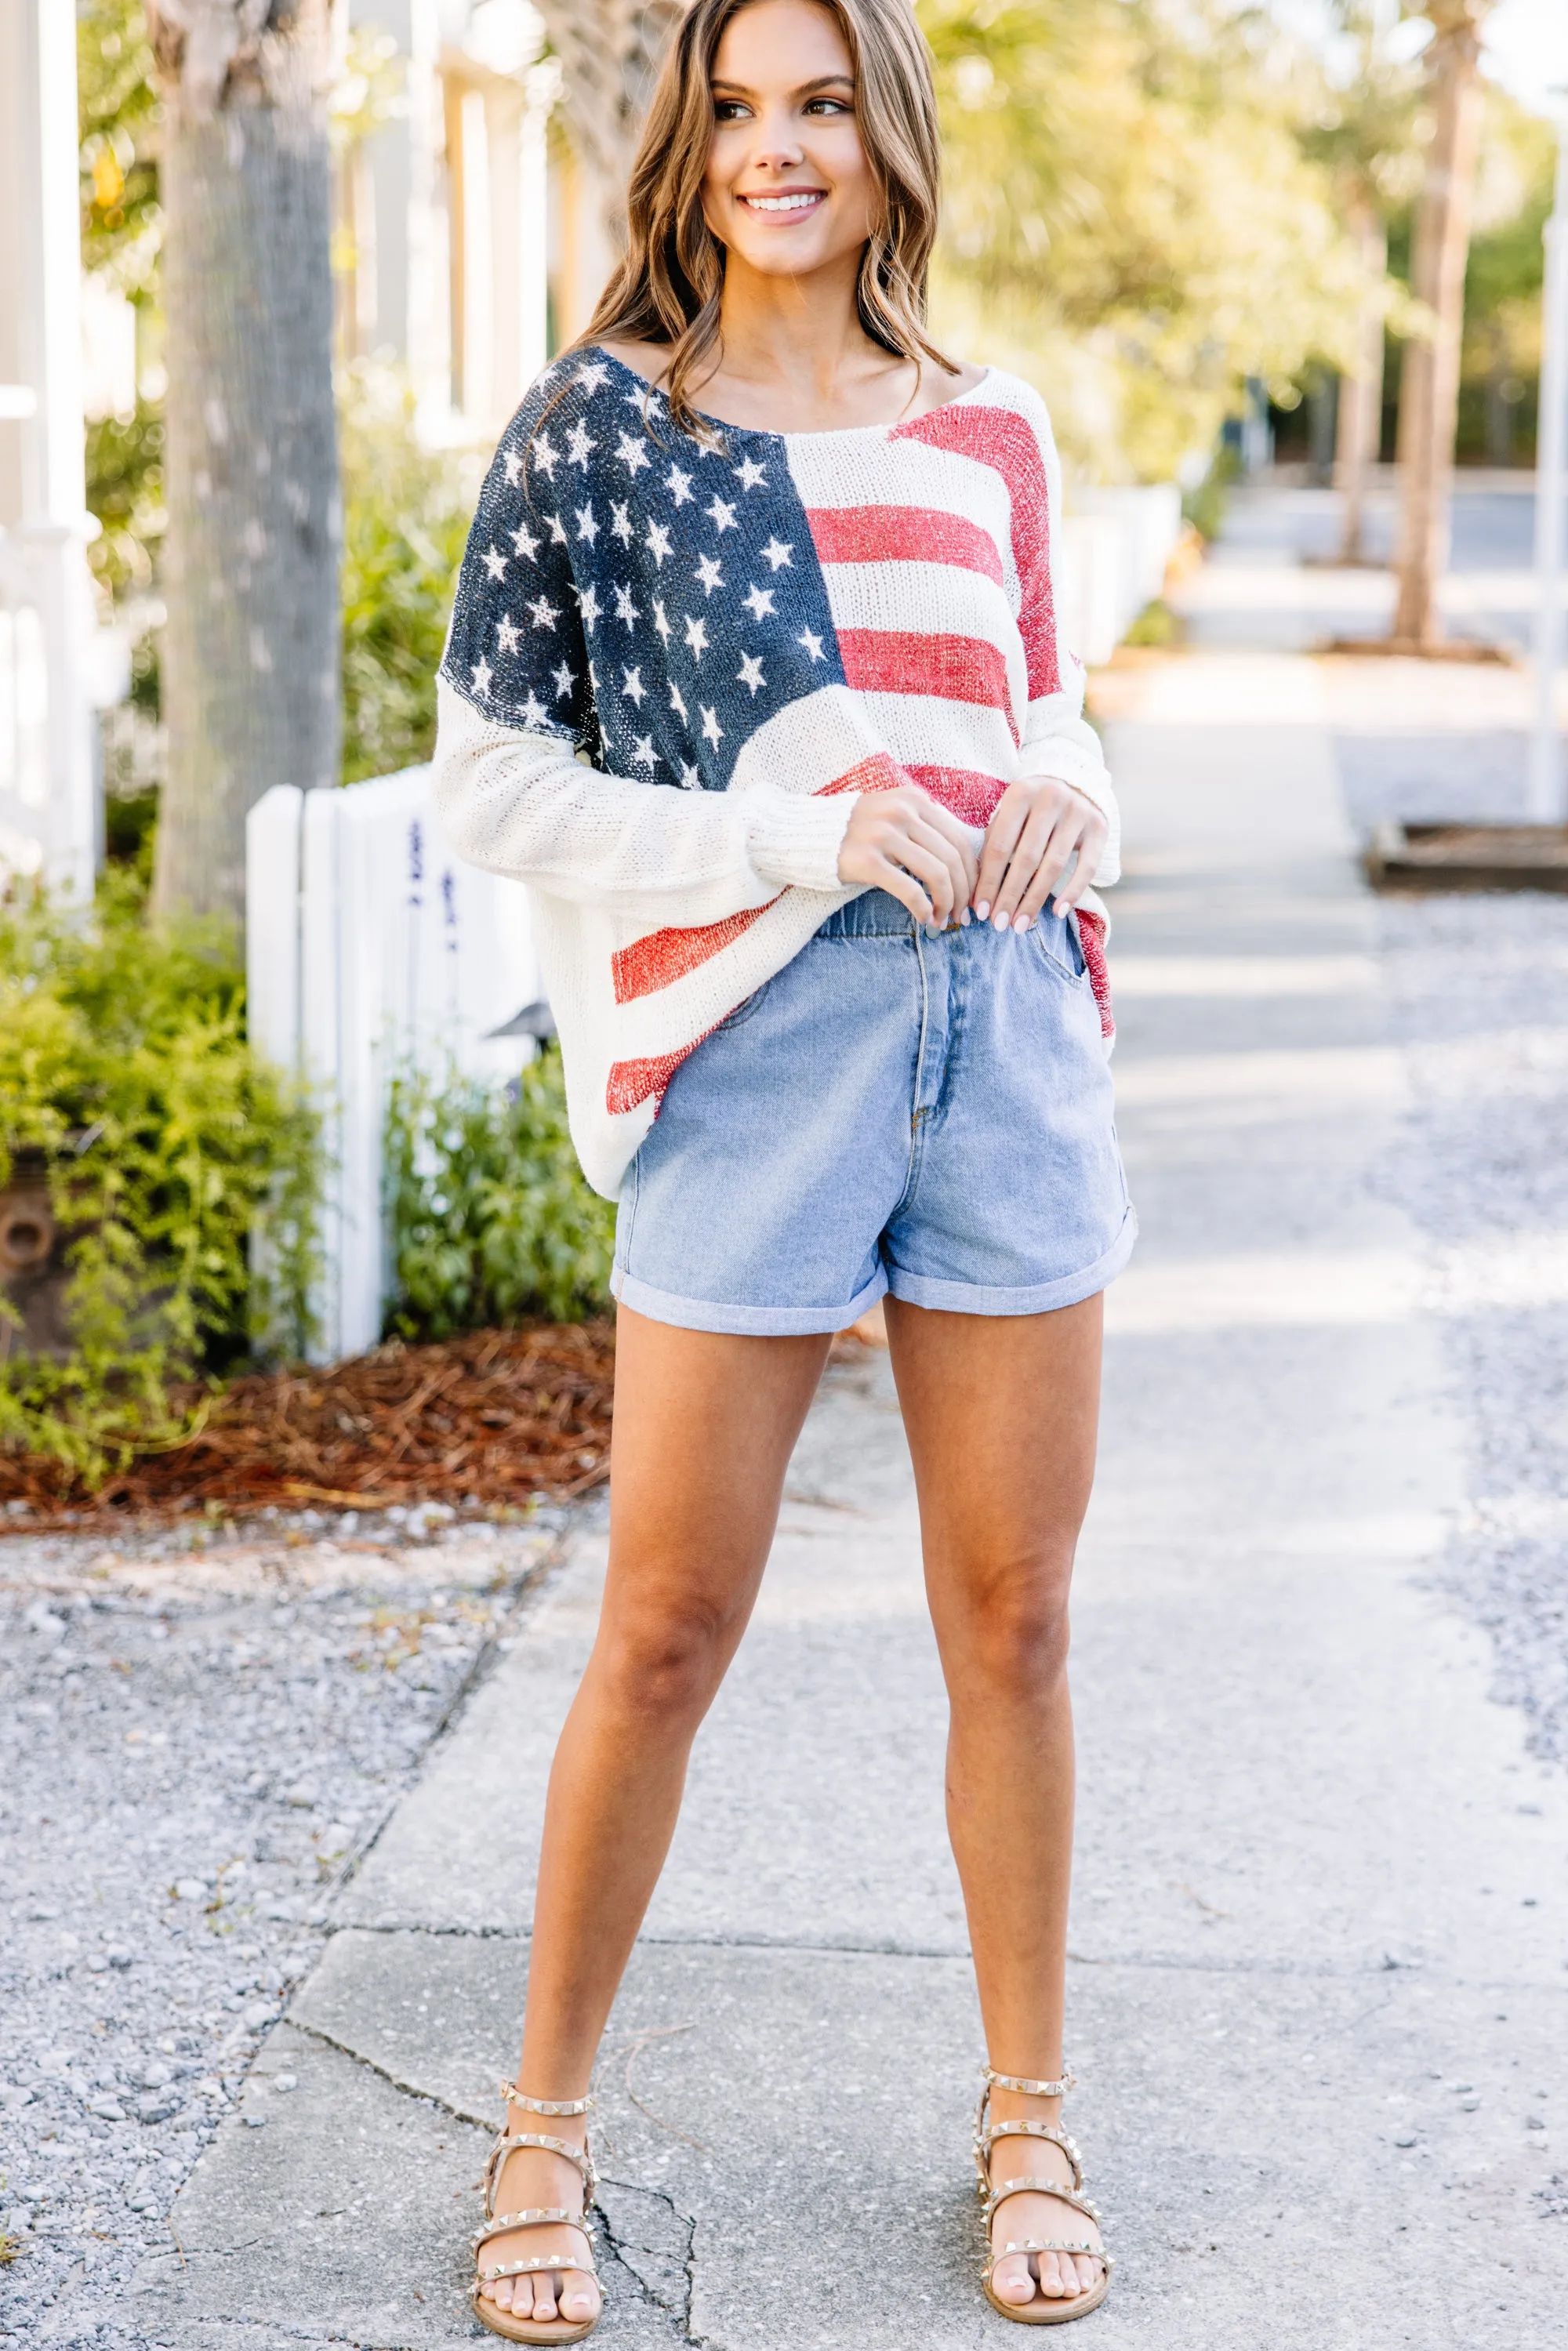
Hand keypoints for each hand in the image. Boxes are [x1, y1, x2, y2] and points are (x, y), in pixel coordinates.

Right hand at [837, 783, 979, 927]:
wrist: (807, 834)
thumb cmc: (858, 832)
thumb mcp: (894, 815)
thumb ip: (925, 828)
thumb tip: (964, 864)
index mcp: (914, 800)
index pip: (959, 839)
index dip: (972, 873)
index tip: (972, 896)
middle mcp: (902, 812)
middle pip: (952, 858)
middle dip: (963, 893)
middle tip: (963, 915)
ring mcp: (884, 835)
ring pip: (936, 874)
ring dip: (946, 903)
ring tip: (943, 919)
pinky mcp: (867, 860)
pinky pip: (909, 889)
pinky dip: (923, 908)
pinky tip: (924, 918)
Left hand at [973, 775, 1107, 930]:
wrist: (1074, 777)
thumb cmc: (1031, 804)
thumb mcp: (1008, 811)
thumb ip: (995, 841)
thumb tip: (980, 891)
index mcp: (1021, 794)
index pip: (1000, 846)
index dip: (989, 881)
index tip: (980, 911)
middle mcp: (1050, 799)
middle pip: (1026, 858)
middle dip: (1010, 896)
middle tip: (999, 925)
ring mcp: (1078, 813)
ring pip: (1053, 865)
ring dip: (1035, 900)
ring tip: (1020, 925)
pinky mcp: (1099, 827)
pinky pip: (1087, 866)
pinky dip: (1073, 891)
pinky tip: (1057, 912)